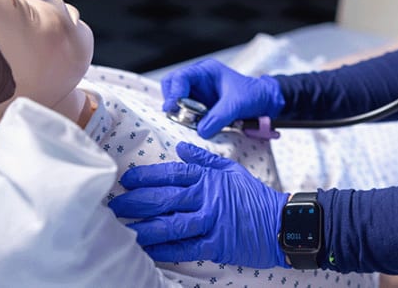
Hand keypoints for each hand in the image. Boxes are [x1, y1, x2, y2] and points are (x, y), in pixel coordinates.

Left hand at [108, 142, 289, 267]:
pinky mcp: (217, 245)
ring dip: (145, 228)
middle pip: (166, 198)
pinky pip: (186, 247)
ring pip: (172, 224)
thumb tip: (180, 146)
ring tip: (125, 229)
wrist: (282, 222)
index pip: (172, 173)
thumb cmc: (254, 196)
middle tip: (115, 205)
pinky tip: (148, 250)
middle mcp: (207, 197)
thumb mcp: (231, 169)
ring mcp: (212, 221)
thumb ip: (204, 159)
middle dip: (137, 202)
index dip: (147, 176)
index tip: (127, 180)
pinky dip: (165, 250)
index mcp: (209, 177)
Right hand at [160, 58, 284, 137]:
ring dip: (178, 113)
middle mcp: (198, 81)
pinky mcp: (200, 108)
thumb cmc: (253, 95)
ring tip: (188, 124)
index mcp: (206, 71)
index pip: (181, 77)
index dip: (173, 92)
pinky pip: (186, 113)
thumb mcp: (237, 104)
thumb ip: (219, 117)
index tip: (172, 108)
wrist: (264, 102)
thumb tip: (201, 131)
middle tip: (176, 117)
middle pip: (172, 87)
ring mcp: (198, 94)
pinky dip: (186, 121)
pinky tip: (194, 127)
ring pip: (177, 102)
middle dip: (172, 102)